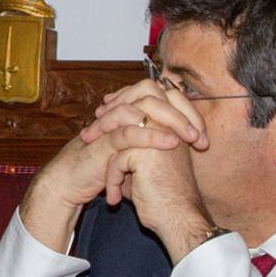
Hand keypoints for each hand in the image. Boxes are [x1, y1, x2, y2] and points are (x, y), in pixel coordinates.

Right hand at [17, 79, 209, 255]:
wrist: (72, 184)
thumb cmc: (102, 170)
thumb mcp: (132, 154)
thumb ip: (150, 144)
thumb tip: (179, 143)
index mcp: (128, 112)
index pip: (161, 96)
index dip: (185, 112)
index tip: (202, 137)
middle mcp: (119, 112)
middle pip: (154, 92)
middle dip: (181, 112)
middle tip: (199, 135)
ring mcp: (110, 123)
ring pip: (144, 106)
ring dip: (172, 120)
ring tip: (190, 137)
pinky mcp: (102, 140)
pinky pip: (129, 131)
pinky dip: (152, 135)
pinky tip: (170, 143)